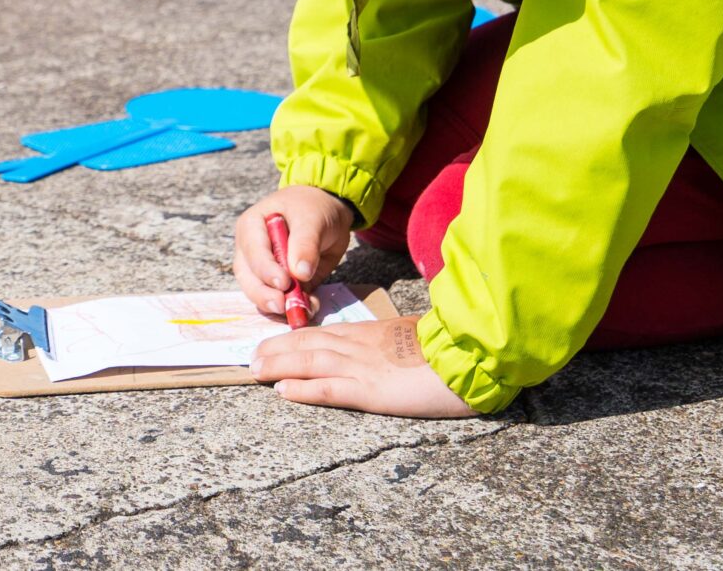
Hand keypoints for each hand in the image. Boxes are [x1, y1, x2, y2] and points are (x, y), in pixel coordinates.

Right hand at [233, 186, 356, 319]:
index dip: (266, 269)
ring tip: (298, 311)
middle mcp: (251, 249)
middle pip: (248, 276)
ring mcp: (262, 268)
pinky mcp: (279, 283)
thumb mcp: (312, 218)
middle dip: (263, 294)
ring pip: (259, 292)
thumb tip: (300, 273)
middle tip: (282, 305)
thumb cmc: (313, 207)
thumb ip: (305, 243)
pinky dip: (293, 306)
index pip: (253, 251)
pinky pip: (280, 298)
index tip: (284, 282)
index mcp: (252, 226)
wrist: (328, 212)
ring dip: (276, 304)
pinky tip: (310, 306)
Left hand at [254, 317, 476, 417]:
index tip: (273, 341)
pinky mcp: (371, 391)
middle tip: (252, 356)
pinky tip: (284, 391)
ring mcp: (363, 367)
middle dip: (277, 349)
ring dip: (279, 365)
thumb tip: (386, 348)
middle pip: (308, 342)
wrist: (470, 355)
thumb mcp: (415, 337)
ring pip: (310, 361)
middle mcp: (360, 345)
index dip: (295, 337)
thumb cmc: (452, 348)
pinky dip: (304, 389)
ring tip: (255, 371)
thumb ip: (393, 342)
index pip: (323, 331)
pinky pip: (330, 389)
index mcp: (372, 332)